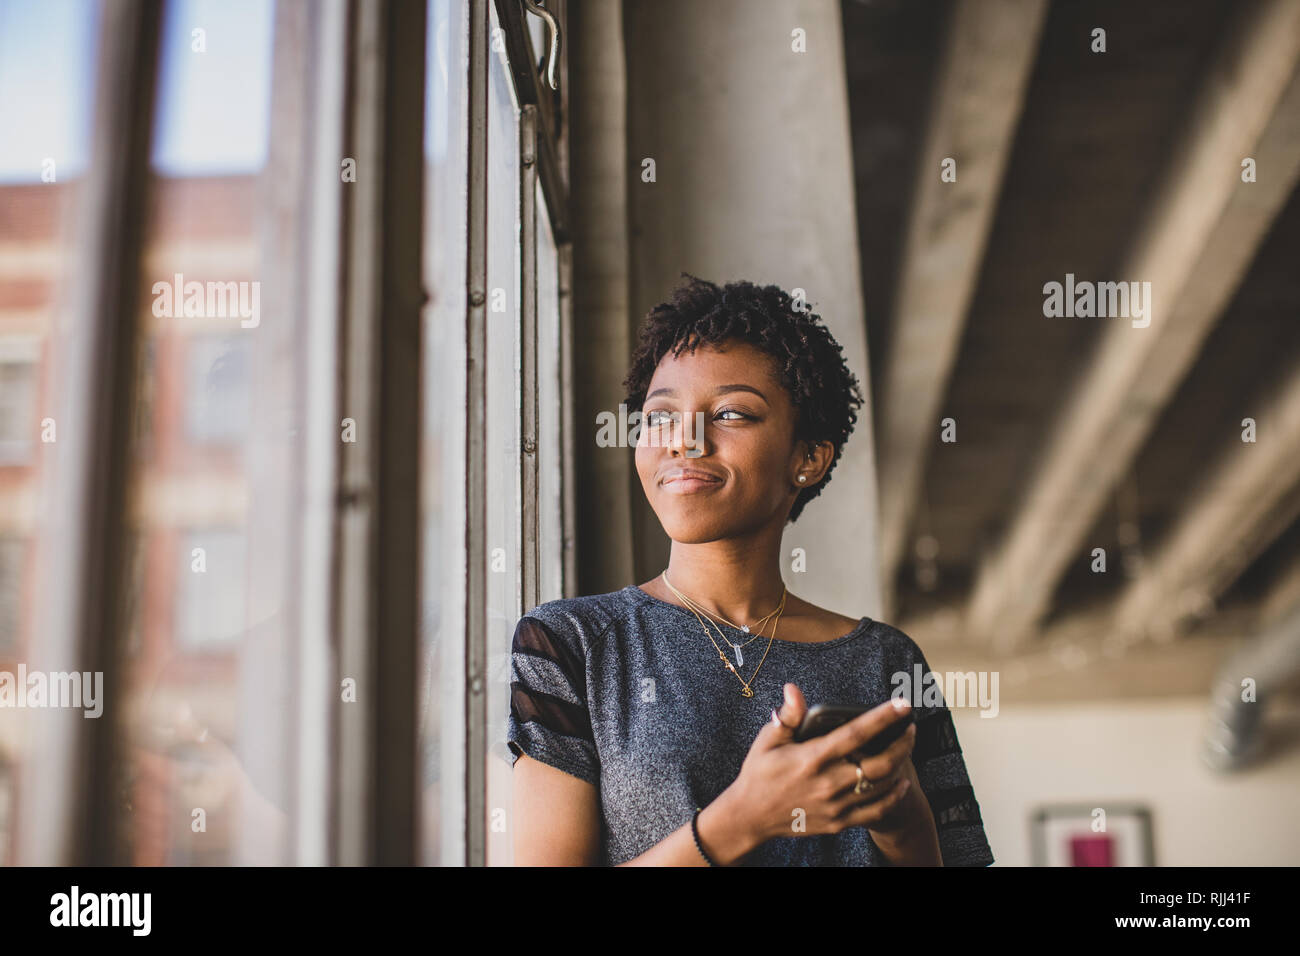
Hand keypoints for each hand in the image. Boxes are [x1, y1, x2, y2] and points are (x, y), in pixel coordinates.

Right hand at [720, 683, 918, 846]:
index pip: (855, 734)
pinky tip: (900, 781)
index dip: (882, 717)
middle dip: (903, 743)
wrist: (750, 817)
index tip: (902, 704)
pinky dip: (893, 796)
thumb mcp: (767, 740)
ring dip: (901, 765)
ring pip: (882, 786)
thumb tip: (794, 689)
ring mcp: (835, 806)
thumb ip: (787, 715)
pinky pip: (875, 812)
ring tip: (906, 747)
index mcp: (812, 758)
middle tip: (911, 727)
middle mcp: (828, 783)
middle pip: (880, 763)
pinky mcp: (838, 822)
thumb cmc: (759, 773)